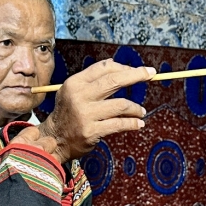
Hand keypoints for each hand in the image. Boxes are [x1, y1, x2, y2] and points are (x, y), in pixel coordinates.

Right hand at [14, 60, 151, 163]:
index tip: (139, 70)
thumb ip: (93, 80)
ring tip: (141, 111)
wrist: (54, 139)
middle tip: (151, 74)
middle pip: (114, 81)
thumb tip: (119, 67)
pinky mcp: (92, 131)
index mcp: (75, 83)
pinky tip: (138, 124)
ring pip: (121, 105)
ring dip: (136, 108)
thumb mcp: (73, 91)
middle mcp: (79, 96)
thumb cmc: (69, 113)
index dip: (124, 67)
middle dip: (136, 75)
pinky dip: (133, 123)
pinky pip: (119, 124)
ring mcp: (85, 114)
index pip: (104, 68)